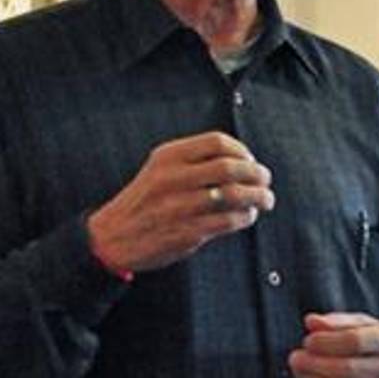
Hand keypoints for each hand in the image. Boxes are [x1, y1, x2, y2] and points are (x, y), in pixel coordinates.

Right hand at [87, 131, 274, 272]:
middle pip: (230, 167)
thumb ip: (192, 162)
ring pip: (233, 195)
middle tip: (266, 180)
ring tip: (266, 200)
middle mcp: (173, 178)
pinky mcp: (186, 232)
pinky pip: (227, 221)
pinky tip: (248, 216)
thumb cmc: (142, 202)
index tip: (250, 160)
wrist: (111, 236)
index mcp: (168, 156)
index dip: (242, 150)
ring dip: (258, 197)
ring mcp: (179, 205)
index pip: (217, 142)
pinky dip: (244, 217)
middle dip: (256, 173)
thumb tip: (240, 161)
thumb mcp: (158, 169)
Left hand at [288, 312, 378, 377]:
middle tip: (295, 358)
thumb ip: (337, 322)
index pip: (356, 340)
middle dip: (317, 364)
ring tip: (301, 370)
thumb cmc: (378, 342)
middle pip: (350, 369)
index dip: (327, 342)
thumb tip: (311, 322)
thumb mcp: (365, 324)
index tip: (308, 341)